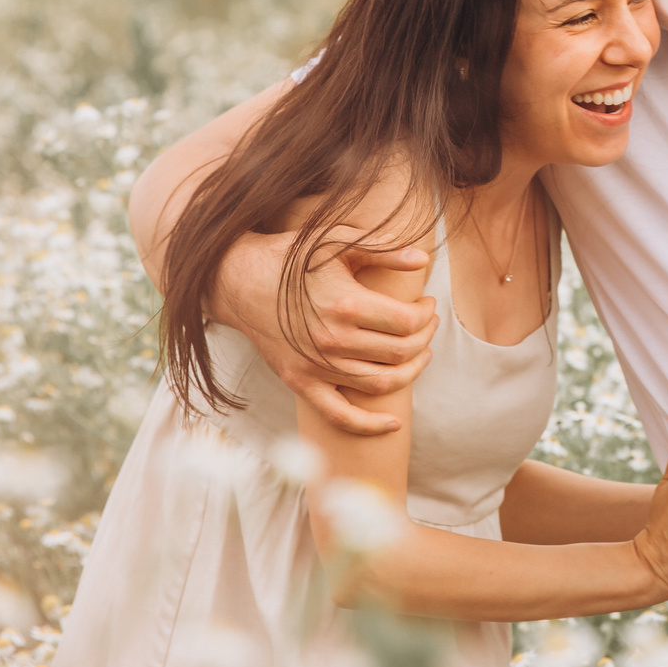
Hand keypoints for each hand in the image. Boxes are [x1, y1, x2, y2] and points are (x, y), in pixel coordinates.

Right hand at [223, 227, 439, 436]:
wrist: (239, 281)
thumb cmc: (291, 257)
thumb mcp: (336, 241)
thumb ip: (382, 250)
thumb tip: (422, 260)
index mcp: (346, 304)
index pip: (408, 322)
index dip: (427, 315)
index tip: (428, 304)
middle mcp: (333, 340)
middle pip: (401, 353)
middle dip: (424, 338)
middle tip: (428, 324)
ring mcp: (316, 366)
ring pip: (381, 383)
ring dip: (411, 372)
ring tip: (420, 354)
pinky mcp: (300, 382)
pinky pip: (341, 415)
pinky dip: (370, 425)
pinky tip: (394, 423)